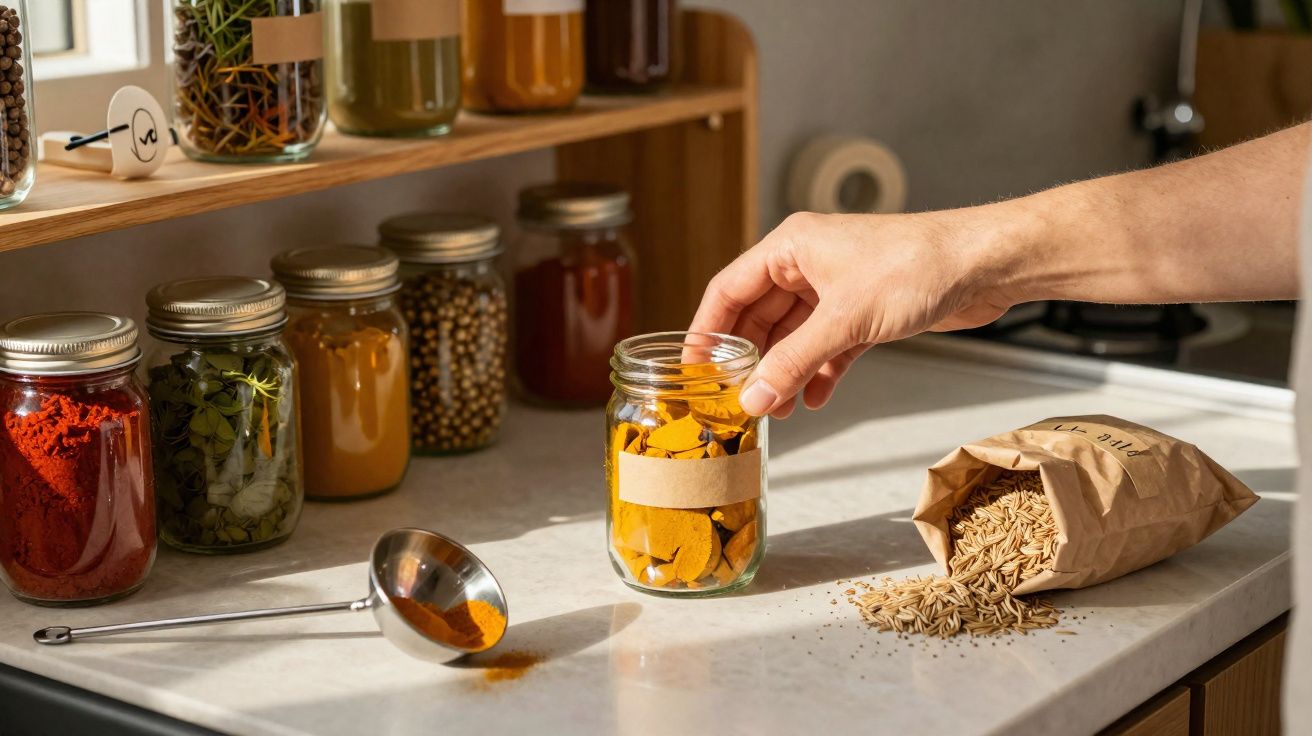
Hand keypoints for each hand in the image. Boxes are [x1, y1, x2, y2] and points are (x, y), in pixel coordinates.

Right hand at [689, 209, 1022, 418]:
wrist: (984, 264)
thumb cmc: (918, 265)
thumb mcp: (845, 320)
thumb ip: (794, 362)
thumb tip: (753, 398)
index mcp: (792, 247)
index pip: (729, 289)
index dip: (707, 330)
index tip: (692, 368)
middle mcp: (809, 264)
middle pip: (760, 316)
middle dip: (750, 359)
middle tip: (735, 397)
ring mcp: (838, 287)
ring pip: (795, 336)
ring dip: (785, 372)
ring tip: (776, 410)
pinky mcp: (866, 311)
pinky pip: (828, 346)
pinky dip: (819, 372)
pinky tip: (815, 399)